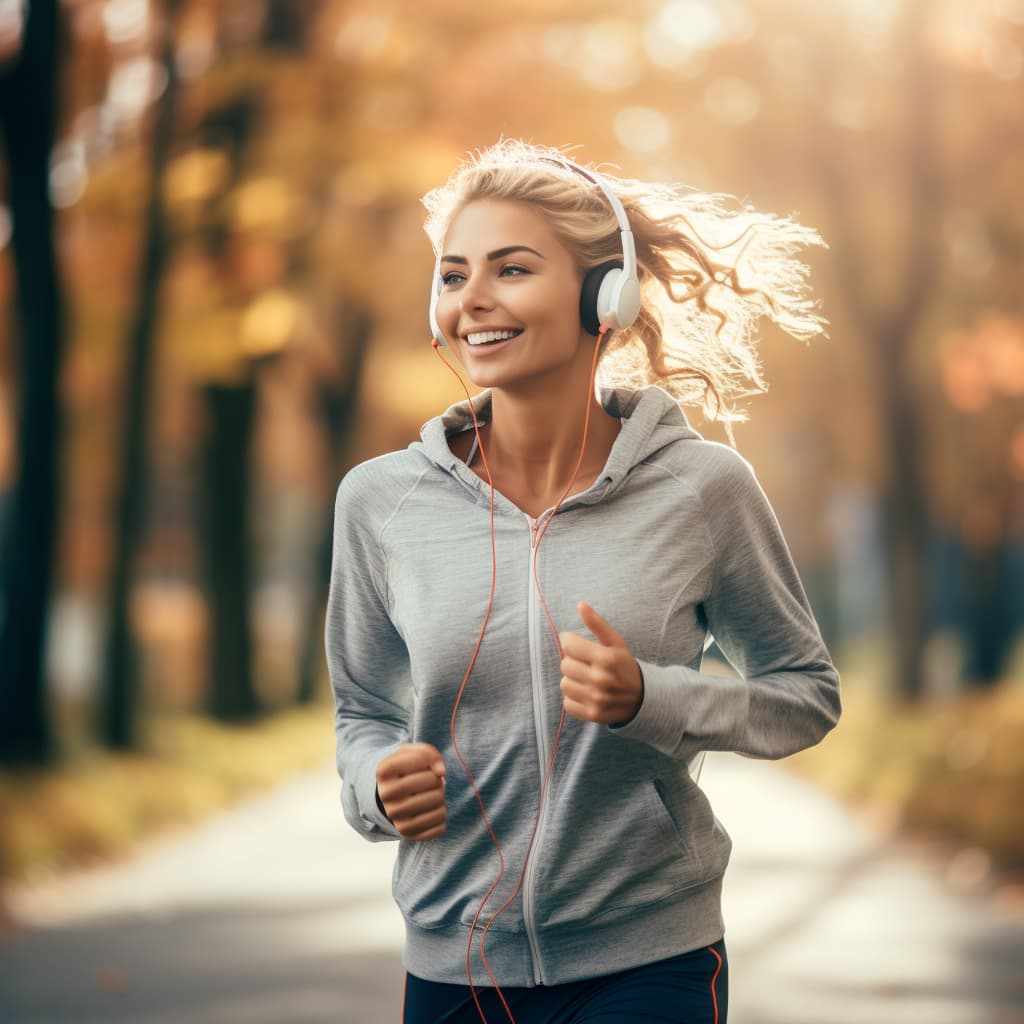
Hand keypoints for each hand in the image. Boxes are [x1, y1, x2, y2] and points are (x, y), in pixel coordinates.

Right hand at [376, 742, 446, 840]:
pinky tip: (429, 811)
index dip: (429, 759)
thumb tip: (441, 772)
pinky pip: (440, 824)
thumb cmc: (406, 769)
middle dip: (437, 779)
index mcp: (384, 770)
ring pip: (439, 800)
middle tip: (429, 782)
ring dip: (440, 795)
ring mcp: (395, 816)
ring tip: (429, 795)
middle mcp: (386, 795)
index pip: (422, 758)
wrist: (393, 796)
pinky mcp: (408, 833)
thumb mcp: (412, 752)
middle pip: (433, 781)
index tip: (423, 765)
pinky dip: (440, 814)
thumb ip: (428, 753)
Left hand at [559, 601, 643, 725]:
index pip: (568, 644)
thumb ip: (597, 623)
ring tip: (586, 679)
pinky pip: (567, 703)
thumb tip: (580, 604)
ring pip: (564, 684)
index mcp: (606, 658)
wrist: (643, 698)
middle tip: (586, 664)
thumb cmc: (625, 665)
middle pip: (565, 665)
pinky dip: (574, 698)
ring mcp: (596, 699)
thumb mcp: (615, 642)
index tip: (577, 645)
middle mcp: (601, 679)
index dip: (570, 642)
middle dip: (573, 662)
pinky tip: (586, 693)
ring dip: (572, 680)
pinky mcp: (592, 714)